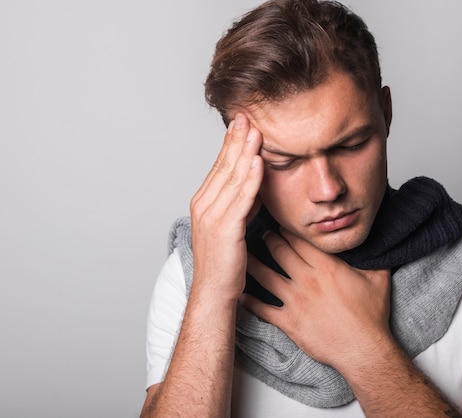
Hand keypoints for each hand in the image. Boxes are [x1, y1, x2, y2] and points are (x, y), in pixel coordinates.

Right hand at [189, 113, 263, 301]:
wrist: (214, 292)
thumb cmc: (224, 263)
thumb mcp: (234, 225)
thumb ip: (242, 203)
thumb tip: (254, 185)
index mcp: (204, 202)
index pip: (220, 166)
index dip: (231, 143)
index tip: (242, 123)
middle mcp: (204, 205)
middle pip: (224, 166)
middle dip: (237, 140)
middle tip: (247, 115)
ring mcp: (212, 216)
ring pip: (232, 178)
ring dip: (245, 152)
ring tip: (255, 130)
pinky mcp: (225, 229)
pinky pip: (241, 199)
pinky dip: (251, 179)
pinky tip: (258, 162)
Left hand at [241, 228, 391, 371]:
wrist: (363, 349)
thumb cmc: (371, 316)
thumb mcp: (378, 278)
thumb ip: (373, 256)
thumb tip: (377, 241)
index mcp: (327, 266)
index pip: (300, 240)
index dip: (287, 229)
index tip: (280, 221)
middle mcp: (307, 280)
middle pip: (280, 252)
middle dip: (268, 239)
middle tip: (261, 231)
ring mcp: (296, 301)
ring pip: (266, 276)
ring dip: (253, 263)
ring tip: (244, 253)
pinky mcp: (289, 322)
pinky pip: (263, 310)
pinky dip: (250, 302)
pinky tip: (240, 294)